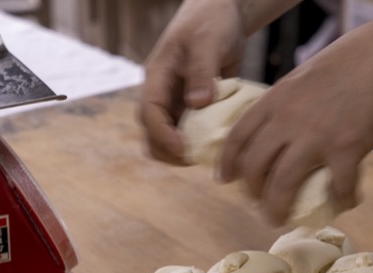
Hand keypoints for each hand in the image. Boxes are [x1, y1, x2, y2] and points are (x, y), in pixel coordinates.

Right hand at [139, 0, 247, 163]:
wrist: (223, 13)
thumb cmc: (211, 21)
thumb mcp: (207, 41)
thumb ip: (202, 71)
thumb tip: (198, 104)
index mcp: (158, 76)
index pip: (149, 113)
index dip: (162, 135)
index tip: (182, 149)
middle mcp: (164, 93)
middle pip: (152, 133)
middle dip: (169, 151)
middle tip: (196, 158)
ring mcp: (178, 102)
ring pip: (170, 138)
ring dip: (184, 151)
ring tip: (207, 155)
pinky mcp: (195, 108)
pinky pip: (192, 133)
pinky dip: (201, 143)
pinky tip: (218, 146)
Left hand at [219, 22, 372, 223]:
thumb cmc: (352, 63)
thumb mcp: (304, 77)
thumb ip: (287, 103)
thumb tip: (280, 129)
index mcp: (276, 100)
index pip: (238, 137)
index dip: (228, 163)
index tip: (226, 179)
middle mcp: (288, 120)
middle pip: (255, 167)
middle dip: (252, 193)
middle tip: (260, 204)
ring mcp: (316, 136)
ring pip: (283, 184)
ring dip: (278, 208)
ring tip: (281, 219)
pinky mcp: (346, 148)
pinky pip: (338, 187)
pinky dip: (340, 201)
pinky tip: (344, 204)